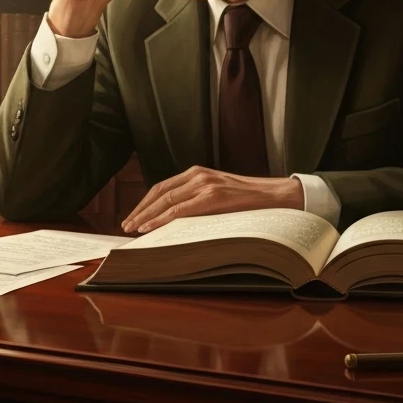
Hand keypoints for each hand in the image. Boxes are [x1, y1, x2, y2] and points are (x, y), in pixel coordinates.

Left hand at [121, 166, 304, 233]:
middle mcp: (198, 175)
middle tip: (127, 225)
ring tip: (134, 228)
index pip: (163, 187)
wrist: (275, 196)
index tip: (133, 216)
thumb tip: (174, 220)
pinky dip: (162, 218)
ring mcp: (205, 184)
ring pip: (166, 200)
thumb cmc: (248, 201)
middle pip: (159, 192)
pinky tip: (151, 227)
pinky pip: (181, 209)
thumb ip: (198, 201)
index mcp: (198, 173)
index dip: (145, 203)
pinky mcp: (213, 196)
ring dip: (147, 216)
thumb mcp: (218, 196)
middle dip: (141, 210)